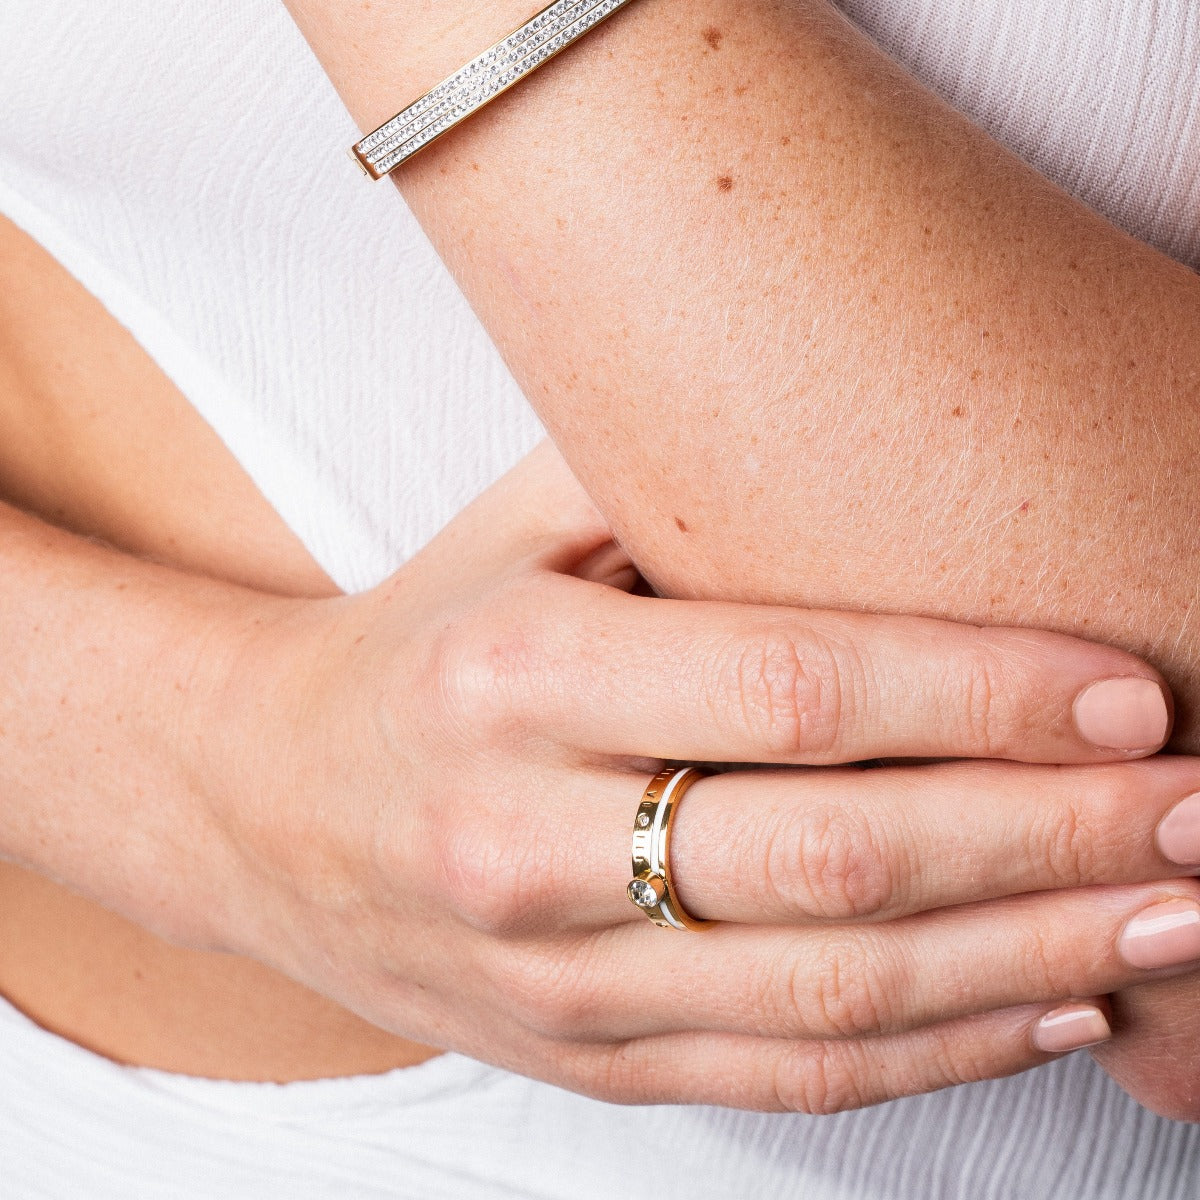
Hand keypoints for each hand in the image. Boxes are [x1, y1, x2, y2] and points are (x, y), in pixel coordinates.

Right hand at [198, 439, 1199, 1111]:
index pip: (790, 690)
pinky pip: (786, 1072)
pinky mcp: (583, 1057)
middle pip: (840, 858)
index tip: (1129, 690)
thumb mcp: (517, 532)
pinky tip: (1050, 1003)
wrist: (274, 808)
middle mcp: (525, 841)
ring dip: (1033, 958)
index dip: (980, 695)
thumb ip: (670, 484)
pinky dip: (939, 1051)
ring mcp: (555, 979)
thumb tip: (874, 429)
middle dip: (1051, 837)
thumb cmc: (424, 647)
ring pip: (836, 991)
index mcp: (513, 679)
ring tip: (1176, 915)